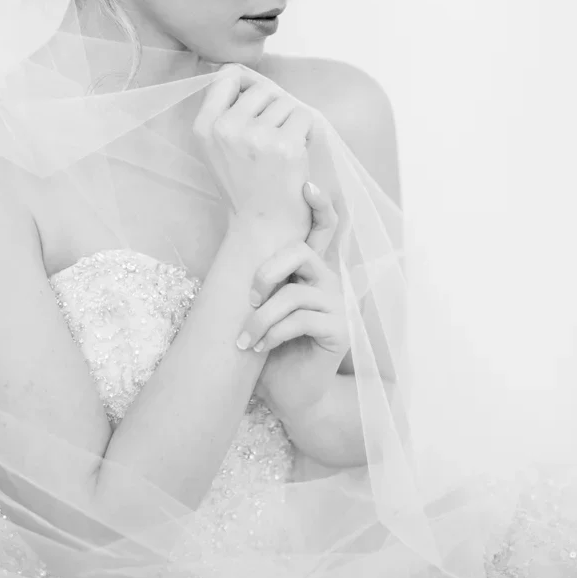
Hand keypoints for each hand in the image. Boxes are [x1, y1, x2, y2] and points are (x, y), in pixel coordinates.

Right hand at [193, 63, 319, 246]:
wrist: (262, 227)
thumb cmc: (245, 185)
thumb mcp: (217, 147)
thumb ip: (224, 110)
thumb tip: (242, 73)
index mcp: (205, 127)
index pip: (226, 75)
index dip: (246, 84)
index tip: (254, 108)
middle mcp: (226, 128)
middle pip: (262, 88)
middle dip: (273, 109)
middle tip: (270, 141)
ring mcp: (256, 137)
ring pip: (285, 102)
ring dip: (290, 122)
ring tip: (280, 151)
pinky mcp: (285, 146)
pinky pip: (303, 116)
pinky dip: (305, 132)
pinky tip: (296, 154)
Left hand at [235, 181, 346, 355]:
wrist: (286, 393)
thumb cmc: (269, 347)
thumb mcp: (260, 308)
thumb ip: (261, 280)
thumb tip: (236, 243)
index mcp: (311, 270)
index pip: (324, 228)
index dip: (320, 205)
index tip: (307, 184)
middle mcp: (330, 280)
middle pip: (300, 253)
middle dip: (266, 271)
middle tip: (249, 299)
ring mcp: (338, 305)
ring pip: (292, 294)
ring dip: (259, 319)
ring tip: (244, 340)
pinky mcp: (339, 330)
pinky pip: (299, 321)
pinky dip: (272, 334)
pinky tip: (261, 348)